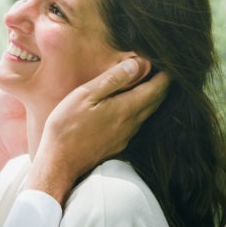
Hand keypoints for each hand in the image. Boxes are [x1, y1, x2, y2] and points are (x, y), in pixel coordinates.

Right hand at [26, 58, 169, 203]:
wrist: (59, 163)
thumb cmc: (67, 126)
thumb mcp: (85, 95)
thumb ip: (112, 80)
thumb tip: (136, 64)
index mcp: (125, 109)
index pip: (156, 89)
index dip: (164, 75)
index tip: (165, 64)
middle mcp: (131, 124)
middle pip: (156, 102)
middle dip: (161, 85)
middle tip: (160, 71)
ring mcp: (125, 137)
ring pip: (147, 114)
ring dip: (151, 98)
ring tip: (146, 84)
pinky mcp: (118, 145)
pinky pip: (136, 124)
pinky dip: (139, 111)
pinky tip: (128, 106)